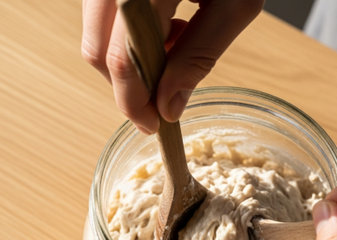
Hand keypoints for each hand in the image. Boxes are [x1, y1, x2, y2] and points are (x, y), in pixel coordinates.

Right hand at [81, 0, 262, 133]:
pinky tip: (167, 26)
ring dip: (133, 61)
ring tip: (177, 45)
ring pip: (98, 37)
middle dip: (130, 86)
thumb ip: (199, 57)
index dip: (134, 103)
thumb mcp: (234, 4)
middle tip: (165, 96)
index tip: (153, 127)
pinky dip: (132, 38)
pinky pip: (106, 19)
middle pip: (99, 52)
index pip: (122, 59)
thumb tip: (169, 108)